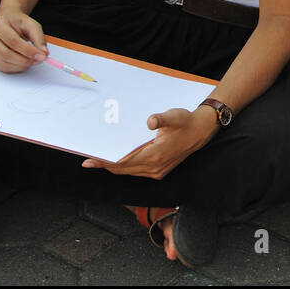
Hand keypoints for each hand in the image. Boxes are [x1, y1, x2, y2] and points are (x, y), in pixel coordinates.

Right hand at [0, 11, 47, 73]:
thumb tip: (44, 53)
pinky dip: (16, 68)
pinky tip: (24, 63)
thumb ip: (39, 39)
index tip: (41, 55)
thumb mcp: (32, 25)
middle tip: (38, 60)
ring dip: (21, 65)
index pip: (12, 41)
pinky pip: (3, 67)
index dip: (28, 50)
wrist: (9, 22)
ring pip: (4, 63)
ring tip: (33, 61)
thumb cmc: (18, 23)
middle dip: (24, 60)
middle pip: (5, 54)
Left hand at [82, 106, 214, 178]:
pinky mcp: (158, 171)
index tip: (92, 159)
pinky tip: (116, 162)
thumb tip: (150, 121)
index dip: (106, 161)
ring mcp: (157, 172)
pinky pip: (136, 172)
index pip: (123, 162)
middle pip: (122, 170)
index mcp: (155, 155)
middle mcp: (155, 168)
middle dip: (104, 165)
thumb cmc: (186, 122)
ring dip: (113, 168)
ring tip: (98, 161)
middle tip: (88, 161)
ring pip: (128, 172)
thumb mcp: (175, 116)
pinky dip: (124, 168)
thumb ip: (161, 119)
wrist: (201, 131)